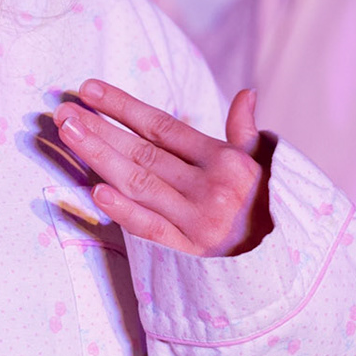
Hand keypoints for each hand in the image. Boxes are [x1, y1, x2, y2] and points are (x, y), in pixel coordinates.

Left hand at [54, 80, 272, 255]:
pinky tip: (96, 189)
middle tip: (64, 111)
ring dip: (99, 157)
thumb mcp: (264, 165)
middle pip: (143, 152)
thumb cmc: (271, 207)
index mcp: (225, 160)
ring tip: (69, 135)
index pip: (162, 126)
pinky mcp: (190, 254)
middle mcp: (210, 188)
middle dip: (99, 129)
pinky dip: (123, 210)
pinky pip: (151, 228)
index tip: (90, 90)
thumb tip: (246, 93)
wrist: (291, 265)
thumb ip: (245, 130)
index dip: (123, 106)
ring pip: (139, 184)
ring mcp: (198, 221)